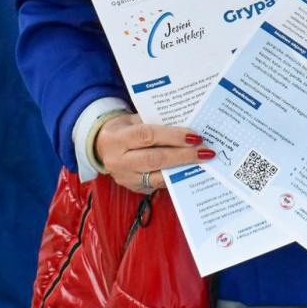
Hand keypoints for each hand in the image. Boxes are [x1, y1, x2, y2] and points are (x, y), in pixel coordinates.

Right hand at [95, 113, 214, 194]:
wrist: (100, 146)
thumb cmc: (124, 128)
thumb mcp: (133, 119)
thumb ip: (156, 122)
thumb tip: (188, 125)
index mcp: (117, 138)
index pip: (147, 136)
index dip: (172, 136)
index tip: (195, 136)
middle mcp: (118, 161)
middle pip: (155, 159)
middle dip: (183, 156)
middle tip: (206, 152)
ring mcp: (125, 178)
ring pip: (157, 177)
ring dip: (183, 169)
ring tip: (203, 163)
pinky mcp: (133, 188)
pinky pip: (158, 185)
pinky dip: (176, 178)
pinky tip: (191, 172)